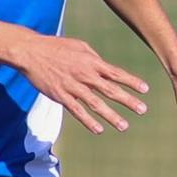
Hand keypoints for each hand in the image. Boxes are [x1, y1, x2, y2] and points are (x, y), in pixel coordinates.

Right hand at [9, 33, 149, 134]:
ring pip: (95, 104)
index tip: (146, 90)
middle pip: (110, 90)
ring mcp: (73, 86)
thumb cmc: (56, 47)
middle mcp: (85, 75)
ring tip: (124, 126)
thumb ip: (94, 58)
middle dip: (128, 101)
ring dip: (111, 116)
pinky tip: (99, 130)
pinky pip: (77, 111)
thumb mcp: (80, 46)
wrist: (31, 52)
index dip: (131, 82)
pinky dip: (88, 121)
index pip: (116, 73)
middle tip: (142, 110)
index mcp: (91, 62)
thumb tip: (106, 67)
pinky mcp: (60, 96)